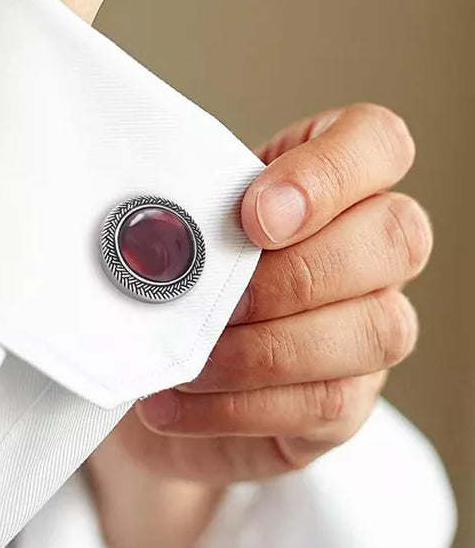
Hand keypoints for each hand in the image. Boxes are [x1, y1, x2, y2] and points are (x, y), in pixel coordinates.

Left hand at [87, 103, 430, 547]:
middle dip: (296, 272)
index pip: (377, 141)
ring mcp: (372, 326)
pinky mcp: (347, 401)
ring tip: (188, 360)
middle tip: (212, 295)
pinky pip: (327, 404)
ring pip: (377, 329)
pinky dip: (240, 406)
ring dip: (266, 349)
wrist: (147, 373)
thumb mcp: (169, 229)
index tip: (252, 215)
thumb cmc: (166, 278)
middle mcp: (371, 248)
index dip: (328, 173)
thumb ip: (186, 213)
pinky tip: (177, 403)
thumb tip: (161, 236)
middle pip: (399, 236)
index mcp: (329, 179)